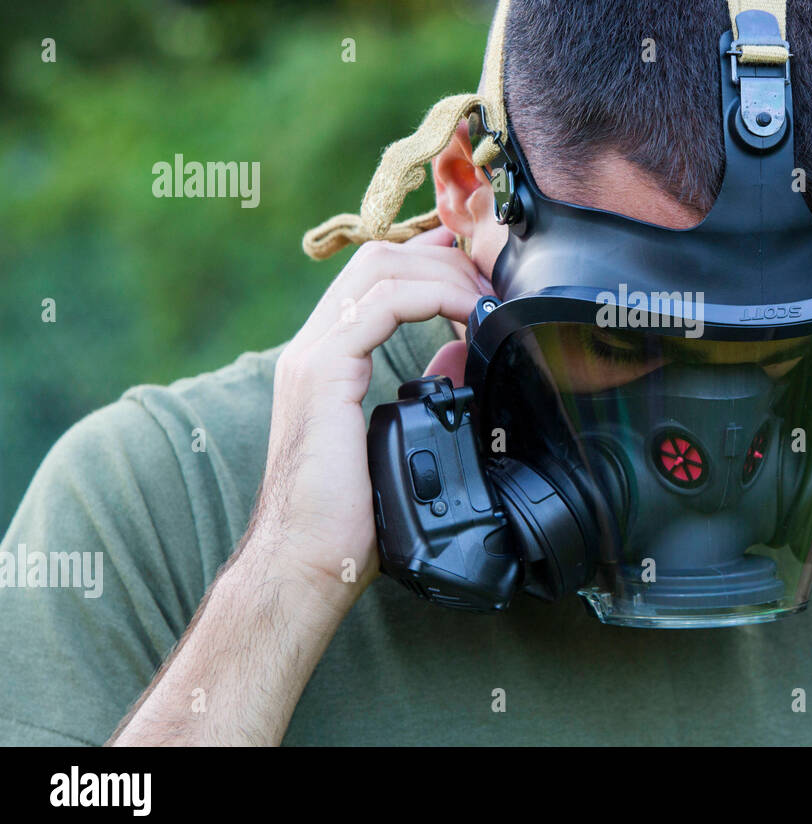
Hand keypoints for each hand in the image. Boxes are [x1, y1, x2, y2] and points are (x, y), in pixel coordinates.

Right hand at [251, 227, 491, 599]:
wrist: (307, 563)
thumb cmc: (351, 519)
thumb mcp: (402, 434)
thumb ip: (424, 388)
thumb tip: (458, 352)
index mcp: (327, 359)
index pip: (375, 278)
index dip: (430, 260)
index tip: (478, 267)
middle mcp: (314, 348)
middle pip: (378, 260)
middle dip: (444, 260)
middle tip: (493, 281)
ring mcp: (312, 356)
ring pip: (379, 271)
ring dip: (443, 275)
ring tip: (486, 298)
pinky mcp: (321, 372)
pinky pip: (379, 305)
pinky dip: (431, 297)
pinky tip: (469, 316)